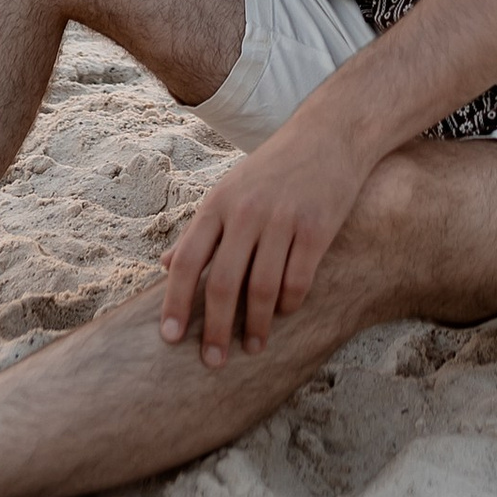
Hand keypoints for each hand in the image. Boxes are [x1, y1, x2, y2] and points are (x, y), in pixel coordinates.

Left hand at [159, 109, 367, 365]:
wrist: (330, 134)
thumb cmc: (274, 167)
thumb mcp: (229, 189)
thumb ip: (200, 229)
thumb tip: (166, 265)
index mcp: (218, 203)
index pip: (187, 261)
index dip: (175, 303)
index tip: (169, 339)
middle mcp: (246, 212)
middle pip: (222, 283)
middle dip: (215, 329)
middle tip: (211, 361)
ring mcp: (283, 219)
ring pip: (262, 289)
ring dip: (255, 326)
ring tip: (253, 347)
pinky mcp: (318, 227)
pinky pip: (298, 280)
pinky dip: (289, 304)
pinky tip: (284, 313)